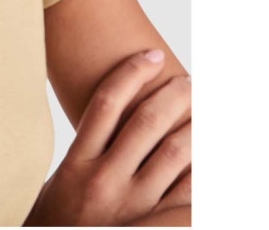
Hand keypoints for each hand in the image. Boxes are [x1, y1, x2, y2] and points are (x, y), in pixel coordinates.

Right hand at [23, 49, 190, 226]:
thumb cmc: (58, 218)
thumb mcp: (62, 177)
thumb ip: (86, 148)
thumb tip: (111, 112)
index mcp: (77, 162)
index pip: (106, 103)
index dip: (131, 73)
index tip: (151, 55)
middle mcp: (105, 180)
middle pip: (147, 122)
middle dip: (174, 96)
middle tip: (190, 82)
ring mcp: (134, 207)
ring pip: (175, 155)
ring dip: (196, 127)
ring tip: (205, 112)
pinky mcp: (153, 225)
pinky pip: (189, 197)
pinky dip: (204, 173)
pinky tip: (210, 157)